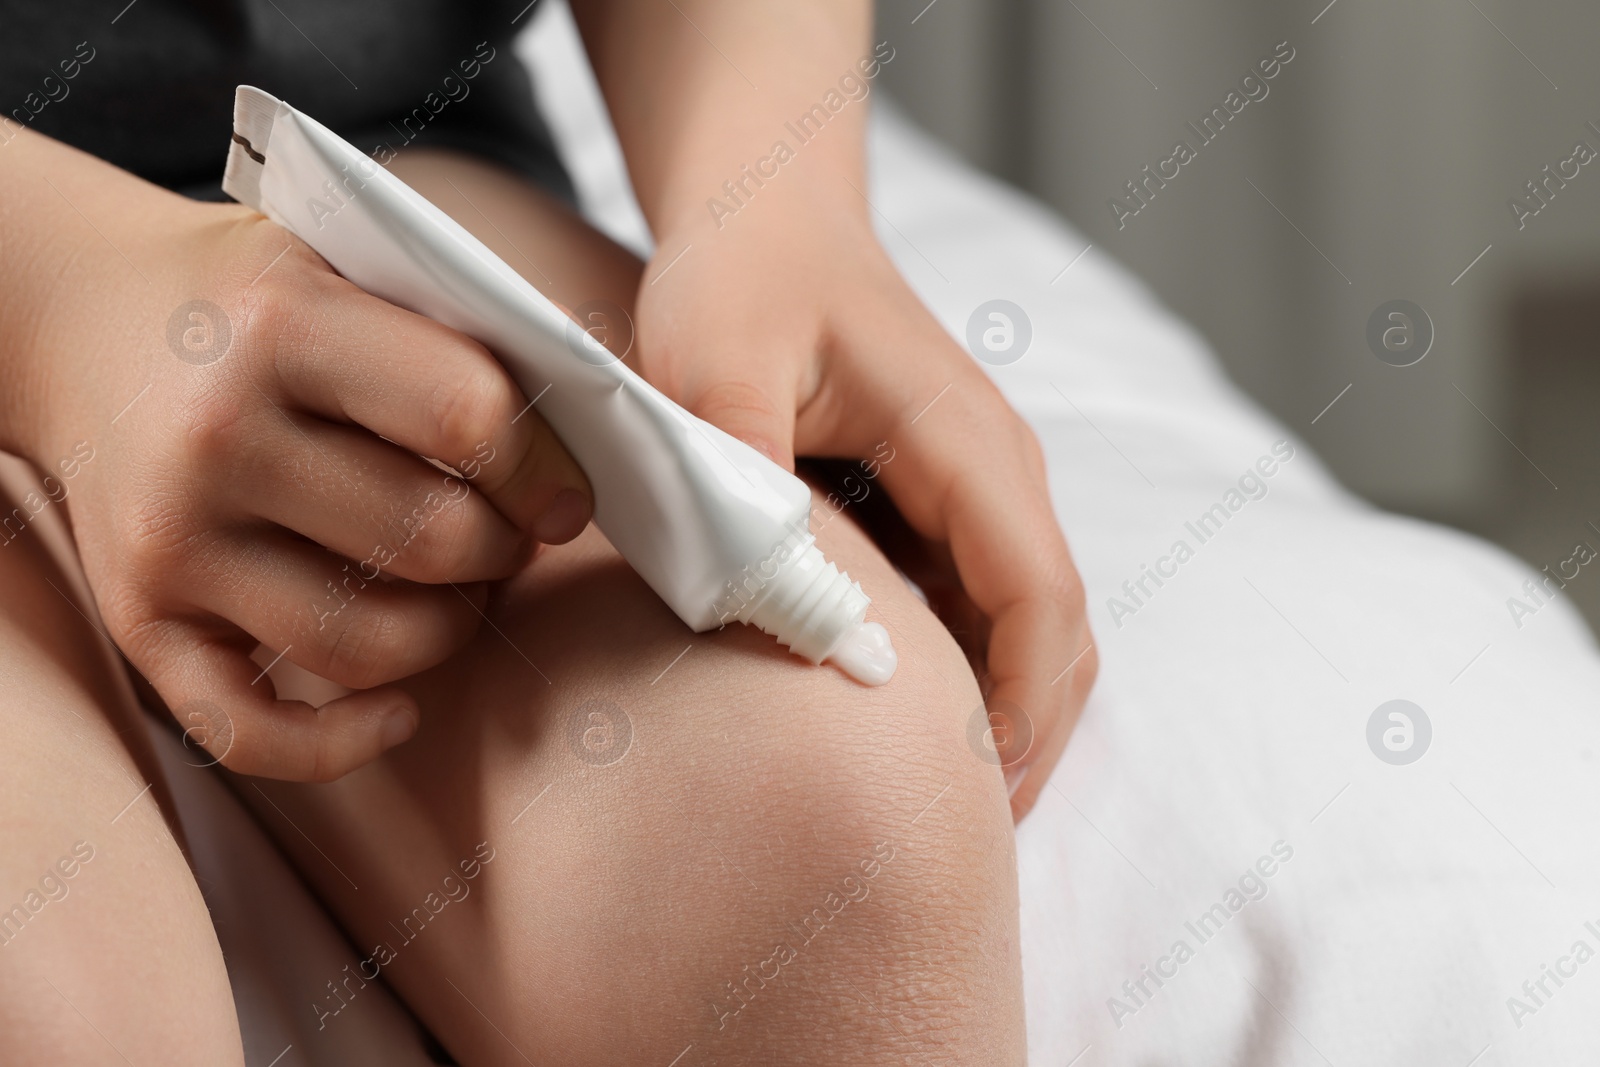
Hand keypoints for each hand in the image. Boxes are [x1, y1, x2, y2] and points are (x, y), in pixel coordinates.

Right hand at [4, 133, 590, 780]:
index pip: (466, 418)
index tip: (568, 497)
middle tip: (511, 538)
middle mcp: (216, 435)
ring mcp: (171, 539)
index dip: (544, 470)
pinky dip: (344, 744)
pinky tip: (399, 714)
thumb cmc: (257, 303)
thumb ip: (464, 329)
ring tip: (463, 592)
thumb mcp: (353, 265)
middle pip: (431, 540)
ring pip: (368, 644)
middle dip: (504, 552)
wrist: (80, 321)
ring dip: (451, 632)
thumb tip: (605, 419)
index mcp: (285, 326)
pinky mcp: (140, 619)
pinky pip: (253, 732)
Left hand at [634, 189, 1095, 819]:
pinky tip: (895, 724)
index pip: (1037, 596)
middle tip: (954, 838)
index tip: (974, 796)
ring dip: (998, 715)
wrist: (762, 213)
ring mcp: (973, 489)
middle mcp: (995, 471)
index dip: (1022, 707)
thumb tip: (777, 602)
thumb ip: (739, 472)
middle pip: (1057, 632)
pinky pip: (973, 607)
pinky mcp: (938, 503)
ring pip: (1024, 628)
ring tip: (932, 802)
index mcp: (965, 441)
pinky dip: (957, 675)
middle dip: (1025, 737)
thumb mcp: (714, 357)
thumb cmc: (741, 272)